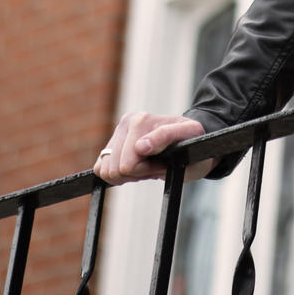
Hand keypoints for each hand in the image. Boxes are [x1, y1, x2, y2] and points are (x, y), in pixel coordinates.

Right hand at [93, 112, 211, 184]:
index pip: (128, 164)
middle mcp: (126, 122)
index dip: (148, 170)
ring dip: (129, 174)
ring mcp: (118, 133)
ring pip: (105, 171)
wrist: (191, 141)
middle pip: (115, 169)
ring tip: (148, 163)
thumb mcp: (188, 138)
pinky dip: (119, 174)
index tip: (165, 162)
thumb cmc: (193, 141)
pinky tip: (138, 165)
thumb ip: (165, 137)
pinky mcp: (112, 144)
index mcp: (141, 120)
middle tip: (157, 164)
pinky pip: (100, 169)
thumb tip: (140, 146)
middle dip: (138, 173)